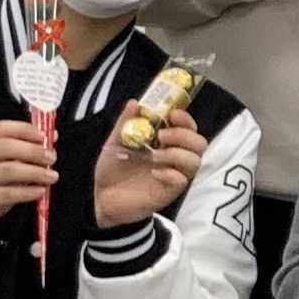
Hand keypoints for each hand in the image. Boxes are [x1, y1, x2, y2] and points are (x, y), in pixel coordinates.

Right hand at [0, 119, 57, 240]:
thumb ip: (19, 153)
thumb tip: (50, 138)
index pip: (0, 129)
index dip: (24, 129)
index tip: (43, 135)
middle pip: (5, 147)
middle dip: (32, 150)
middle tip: (51, 157)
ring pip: (8, 170)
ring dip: (35, 172)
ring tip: (52, 176)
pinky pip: (8, 193)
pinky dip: (28, 191)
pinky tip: (40, 191)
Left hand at [90, 109, 200, 229]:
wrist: (99, 196)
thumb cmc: (112, 169)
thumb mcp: (115, 141)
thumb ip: (125, 122)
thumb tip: (135, 102)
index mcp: (166, 143)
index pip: (188, 128)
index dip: (186, 119)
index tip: (173, 114)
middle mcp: (174, 158)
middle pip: (199, 143)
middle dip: (184, 135)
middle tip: (162, 136)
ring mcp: (174, 175)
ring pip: (195, 161)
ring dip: (178, 154)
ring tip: (155, 156)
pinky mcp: (168, 192)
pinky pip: (182, 181)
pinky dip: (170, 174)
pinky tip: (154, 173)